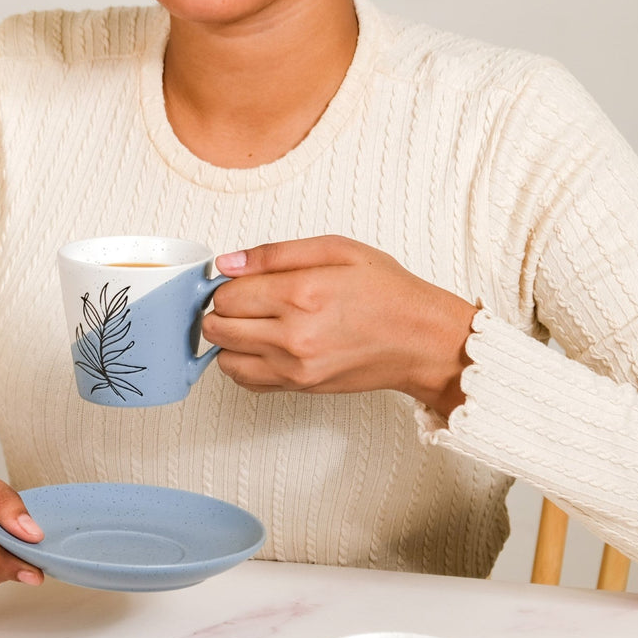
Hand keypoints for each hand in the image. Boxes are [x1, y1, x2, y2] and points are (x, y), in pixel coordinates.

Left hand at [202, 235, 477, 417]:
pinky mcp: (297, 386)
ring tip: (254, 323)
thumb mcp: (337, 250)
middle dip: (222, 311)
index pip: (226, 295)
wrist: (420, 340)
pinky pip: (244, 380)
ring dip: (229, 339)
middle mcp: (293, 336)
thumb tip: (227, 263)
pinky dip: (242, 363)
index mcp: (301, 294)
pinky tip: (262, 345)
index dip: (227, 284)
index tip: (242, 280)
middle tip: (245, 300)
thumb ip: (276, 254)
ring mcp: (293, 367)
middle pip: (218, 327)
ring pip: (224, 358)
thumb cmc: (387, 293)